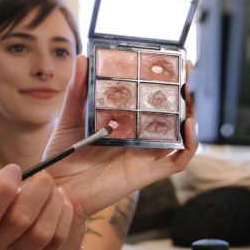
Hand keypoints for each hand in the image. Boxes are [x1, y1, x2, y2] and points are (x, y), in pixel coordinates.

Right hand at [0, 164, 73, 249]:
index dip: (1, 190)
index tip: (15, 169)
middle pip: (18, 221)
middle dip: (36, 190)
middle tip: (43, 175)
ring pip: (40, 233)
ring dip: (53, 203)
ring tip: (54, 188)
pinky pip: (56, 241)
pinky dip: (63, 216)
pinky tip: (61, 202)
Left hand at [43, 54, 197, 220]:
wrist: (56, 190)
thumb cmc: (64, 157)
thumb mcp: (69, 118)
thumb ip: (77, 91)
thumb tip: (83, 58)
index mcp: (124, 124)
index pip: (151, 101)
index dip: (164, 83)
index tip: (170, 61)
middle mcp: (140, 139)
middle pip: (172, 114)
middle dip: (185, 92)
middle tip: (187, 69)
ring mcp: (146, 156)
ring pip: (181, 134)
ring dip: (192, 113)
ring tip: (190, 92)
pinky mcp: (147, 173)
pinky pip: (178, 160)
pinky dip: (189, 143)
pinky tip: (187, 124)